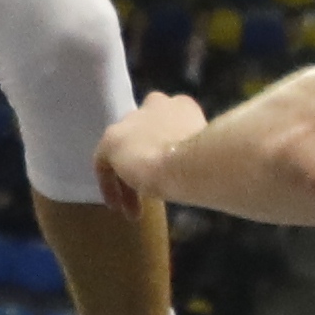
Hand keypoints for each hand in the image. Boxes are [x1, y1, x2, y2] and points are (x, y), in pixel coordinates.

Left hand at [93, 88, 211, 210]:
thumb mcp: (205, 152)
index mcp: (183, 106)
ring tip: (135, 209)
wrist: (188, 162)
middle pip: (144, 135)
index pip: (169, 125)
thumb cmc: (209, 160)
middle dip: (146, 161)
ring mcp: (131, 121)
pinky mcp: (112, 140)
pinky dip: (111, 187)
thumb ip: (194, 151)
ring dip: (129, 180)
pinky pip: (105, 165)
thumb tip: (197, 168)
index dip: (168, 150)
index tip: (172, 174)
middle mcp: (155, 104)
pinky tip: (119, 206)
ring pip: (126, 151)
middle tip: (151, 190)